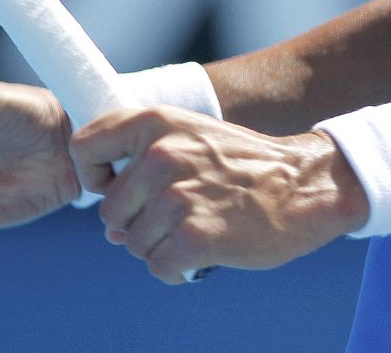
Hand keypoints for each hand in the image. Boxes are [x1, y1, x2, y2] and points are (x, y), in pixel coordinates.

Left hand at [73, 107, 370, 283]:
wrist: (306, 186)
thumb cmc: (247, 166)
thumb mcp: (193, 140)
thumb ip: (145, 168)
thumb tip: (112, 229)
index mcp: (157, 122)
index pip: (85, 147)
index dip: (94, 175)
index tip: (116, 186)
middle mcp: (161, 155)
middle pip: (110, 211)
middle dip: (139, 222)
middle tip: (181, 216)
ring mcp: (177, 197)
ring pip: (134, 243)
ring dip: (162, 247)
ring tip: (199, 230)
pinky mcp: (194, 237)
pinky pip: (159, 266)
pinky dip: (179, 269)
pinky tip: (205, 253)